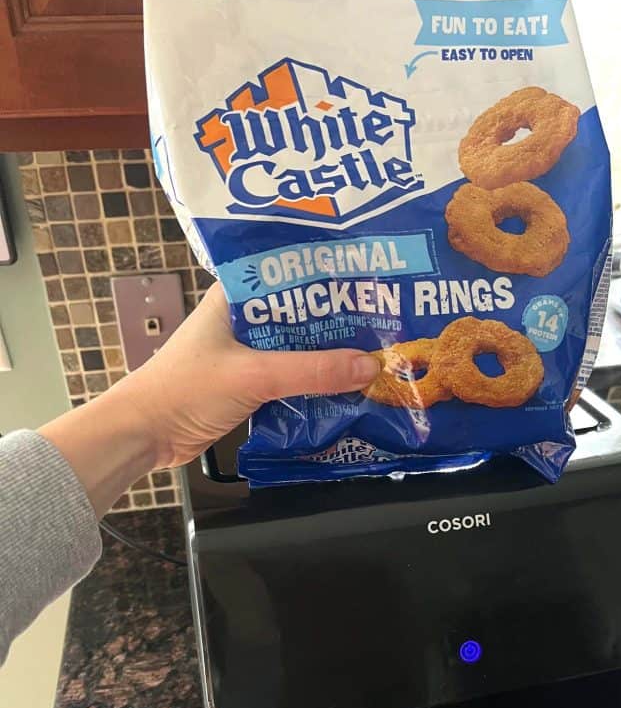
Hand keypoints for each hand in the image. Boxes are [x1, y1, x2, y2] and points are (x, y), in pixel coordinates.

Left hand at [117, 282, 378, 469]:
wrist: (144, 435)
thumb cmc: (186, 390)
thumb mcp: (254, 376)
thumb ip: (312, 371)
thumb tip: (370, 366)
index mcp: (237, 296)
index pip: (292, 272)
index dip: (331, 276)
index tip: (372, 280)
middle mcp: (244, 319)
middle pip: (302, 314)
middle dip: (340, 321)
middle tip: (387, 322)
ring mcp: (246, 353)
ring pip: (299, 348)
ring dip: (330, 355)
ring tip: (376, 353)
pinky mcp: (248, 384)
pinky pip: (291, 377)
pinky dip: (315, 382)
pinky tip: (345, 387)